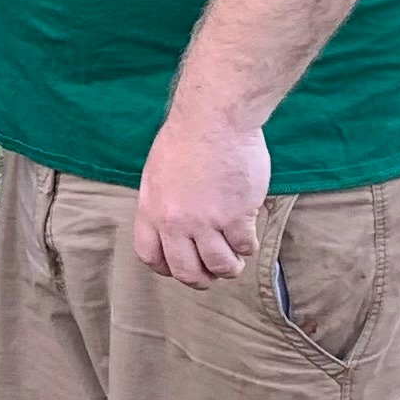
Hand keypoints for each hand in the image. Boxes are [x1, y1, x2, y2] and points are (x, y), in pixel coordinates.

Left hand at [133, 108, 267, 284]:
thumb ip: (162, 203)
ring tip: (236, 258)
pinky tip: (248, 234)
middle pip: (186, 271)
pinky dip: (248, 246)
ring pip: (219, 266)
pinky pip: (244, 246)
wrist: (214, 120)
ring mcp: (206, 222)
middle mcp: (175, 222)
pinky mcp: (237, 216)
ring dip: (230, 267)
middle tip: (214, 273)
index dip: (167, 269)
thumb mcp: (157, 173)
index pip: (150, 256)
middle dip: (202, 279)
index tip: (181, 268)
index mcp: (151, 210)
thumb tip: (169, 225)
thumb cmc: (187, 138)